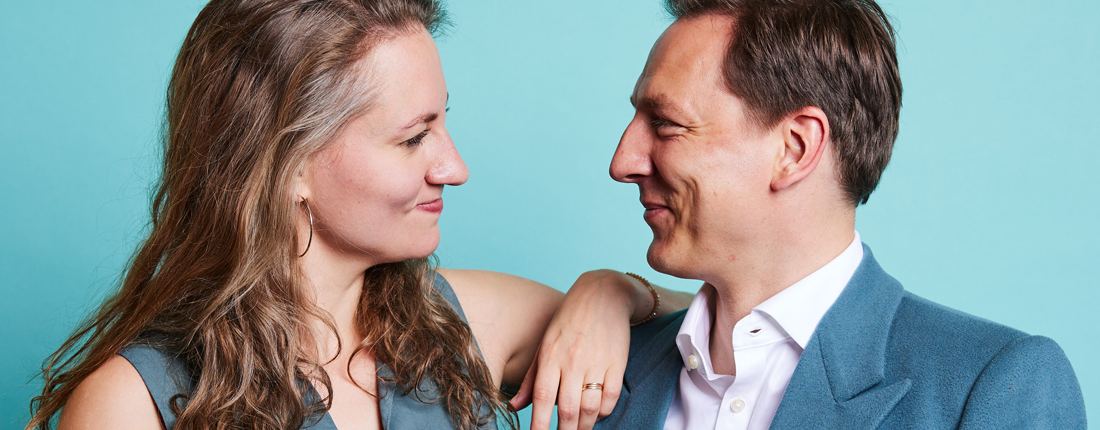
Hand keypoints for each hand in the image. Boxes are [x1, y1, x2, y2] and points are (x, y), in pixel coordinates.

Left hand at [511, 270, 643, 429]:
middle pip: (568, 409)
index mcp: (551, 355)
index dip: (539, 424)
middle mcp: (573, 360)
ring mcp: (597, 362)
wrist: (602, 294)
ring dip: (584, 427)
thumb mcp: (544, 344)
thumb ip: (531, 378)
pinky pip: (611, 397)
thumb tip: (513, 407)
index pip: (543, 398)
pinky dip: (603, 412)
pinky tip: (596, 414)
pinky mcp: (618, 362)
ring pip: (591, 407)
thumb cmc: (568, 321)